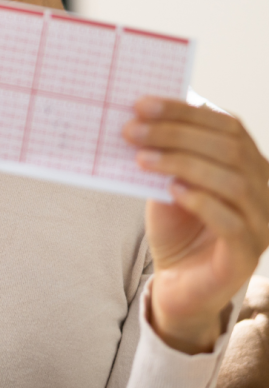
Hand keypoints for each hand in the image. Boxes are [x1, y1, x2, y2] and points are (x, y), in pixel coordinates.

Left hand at [123, 98, 268, 353]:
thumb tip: (141, 115)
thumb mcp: (168, 178)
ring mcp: (261, 222)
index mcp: (249, 162)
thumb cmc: (177, 225)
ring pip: (233, 181)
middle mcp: (264, 188)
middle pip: (229, 147)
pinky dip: (201, 201)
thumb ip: (166, 152)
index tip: (141, 104)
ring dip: (182, 163)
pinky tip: (172, 191)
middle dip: (176, 133)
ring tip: (142, 159)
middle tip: (132, 130)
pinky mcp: (247, 255)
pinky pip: (232, 222)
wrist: (178, 282)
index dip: (184, 111)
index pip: (227, 124)